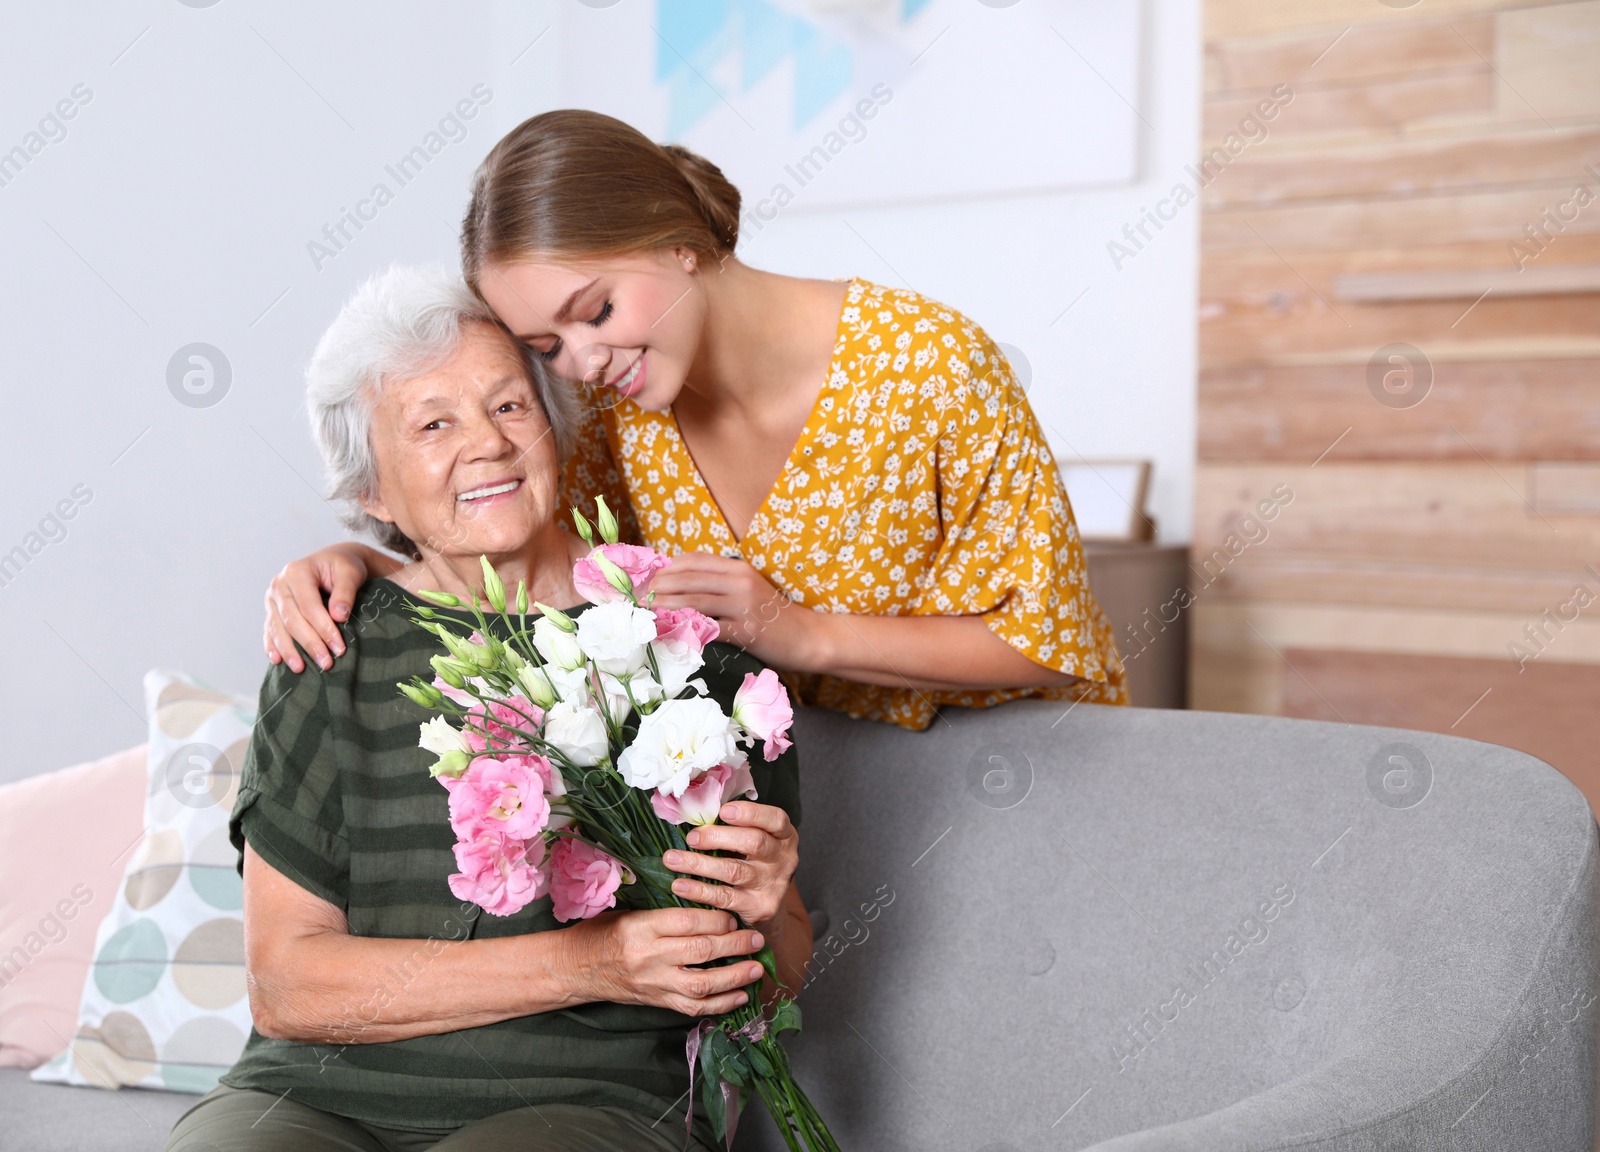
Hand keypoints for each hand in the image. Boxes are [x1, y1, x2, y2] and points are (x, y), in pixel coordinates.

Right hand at [264, 543, 381, 671]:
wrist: (332, 562)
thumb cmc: (343, 567)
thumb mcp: (351, 572)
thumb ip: (346, 591)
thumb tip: (339, 616)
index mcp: (297, 572)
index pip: (309, 606)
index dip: (323, 628)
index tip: (339, 648)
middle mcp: (279, 584)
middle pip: (292, 619)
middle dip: (309, 643)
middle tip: (326, 664)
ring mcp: (272, 598)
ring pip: (277, 628)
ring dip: (289, 650)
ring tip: (301, 669)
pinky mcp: (271, 610)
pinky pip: (269, 630)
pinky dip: (272, 646)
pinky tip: (277, 661)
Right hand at [568, 907, 765, 1016]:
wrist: (574, 968)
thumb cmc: (602, 933)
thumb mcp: (630, 912)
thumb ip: (665, 911)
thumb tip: (708, 904)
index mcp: (642, 926)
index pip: (688, 922)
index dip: (717, 919)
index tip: (733, 916)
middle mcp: (649, 957)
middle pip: (701, 951)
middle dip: (735, 945)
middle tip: (756, 939)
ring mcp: (654, 983)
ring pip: (702, 984)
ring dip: (735, 977)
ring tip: (757, 968)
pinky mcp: (657, 1002)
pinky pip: (693, 1008)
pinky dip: (720, 1004)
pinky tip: (741, 995)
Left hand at [651, 553, 819, 669]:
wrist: (808, 637)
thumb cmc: (774, 615)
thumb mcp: (750, 589)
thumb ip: (721, 584)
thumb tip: (682, 585)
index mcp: (739, 569)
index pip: (695, 561)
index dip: (668, 567)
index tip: (648, 576)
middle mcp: (741, 582)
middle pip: (690, 578)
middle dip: (659, 585)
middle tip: (638, 595)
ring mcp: (744, 606)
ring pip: (695, 600)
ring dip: (666, 604)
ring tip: (645, 609)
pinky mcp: (746, 631)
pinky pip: (710, 627)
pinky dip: (687, 628)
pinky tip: (671, 631)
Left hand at [663, 801, 798, 930]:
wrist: (766, 906)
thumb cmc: (753, 862)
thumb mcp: (755, 839)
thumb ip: (736, 826)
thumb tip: (697, 810)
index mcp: (785, 835)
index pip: (776, 819)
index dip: (750, 813)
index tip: (723, 811)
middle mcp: (784, 859)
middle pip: (754, 842)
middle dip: (718, 837)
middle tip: (691, 838)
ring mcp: (773, 884)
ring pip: (734, 870)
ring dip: (699, 864)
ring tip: (672, 859)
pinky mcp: (760, 908)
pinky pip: (725, 897)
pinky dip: (699, 890)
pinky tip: (680, 885)